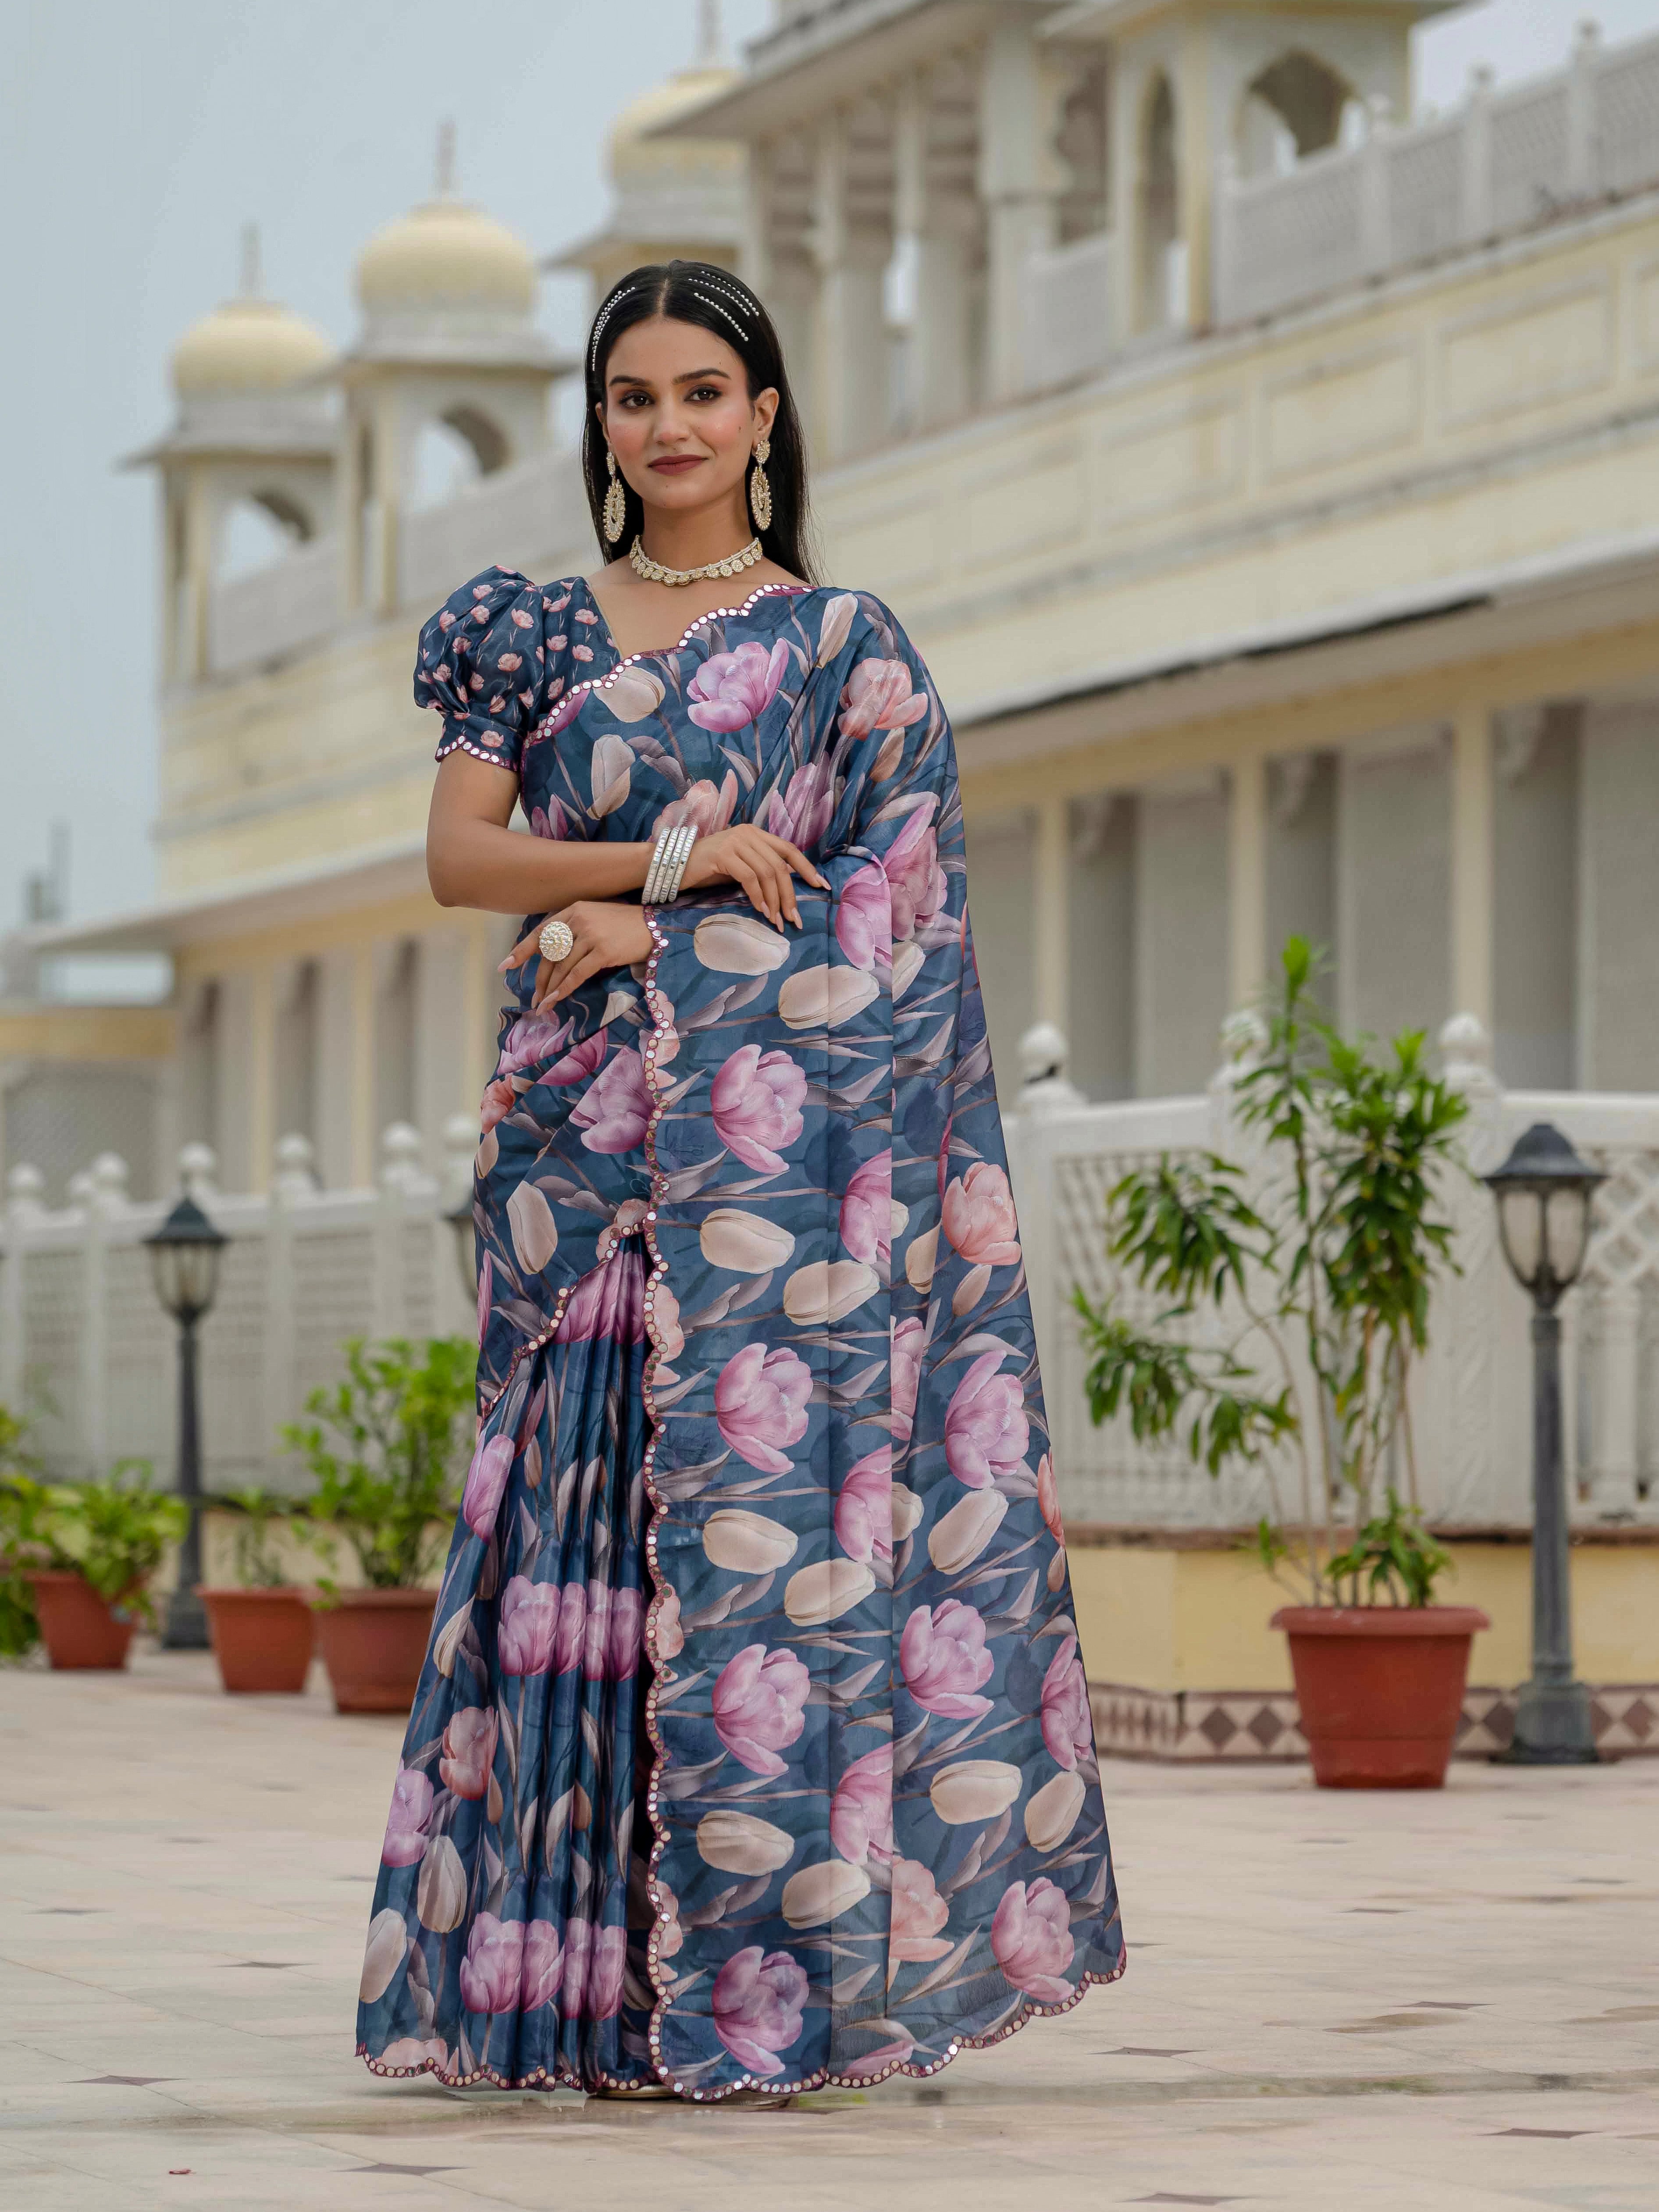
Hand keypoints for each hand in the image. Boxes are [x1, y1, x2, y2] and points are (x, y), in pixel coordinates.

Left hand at [500, 901, 654, 1008]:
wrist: (656, 927)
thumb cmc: (625, 926)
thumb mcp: (595, 920)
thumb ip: (574, 932)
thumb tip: (553, 958)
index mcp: (573, 910)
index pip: (541, 932)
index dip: (522, 951)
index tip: (505, 966)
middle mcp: (578, 920)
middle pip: (550, 954)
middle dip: (540, 979)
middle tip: (534, 998)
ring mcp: (591, 935)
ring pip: (562, 966)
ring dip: (550, 989)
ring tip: (544, 1005)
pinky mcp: (603, 951)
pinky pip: (577, 974)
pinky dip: (565, 989)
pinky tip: (557, 999)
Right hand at [683, 825, 828, 928]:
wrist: (674, 865)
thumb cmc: (707, 870)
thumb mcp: (740, 867)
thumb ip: (761, 870)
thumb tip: (786, 888)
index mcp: (755, 833)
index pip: (788, 849)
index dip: (807, 868)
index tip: (821, 886)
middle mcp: (748, 833)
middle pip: (780, 865)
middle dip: (790, 894)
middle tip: (794, 918)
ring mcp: (736, 841)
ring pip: (767, 872)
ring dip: (775, 900)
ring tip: (777, 921)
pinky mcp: (723, 854)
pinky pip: (749, 878)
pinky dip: (758, 896)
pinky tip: (761, 910)